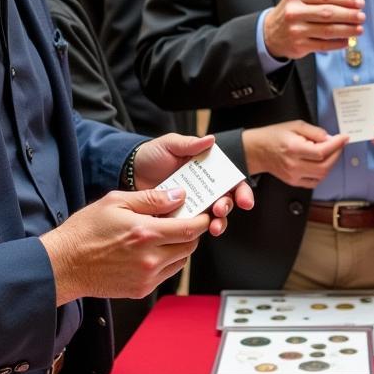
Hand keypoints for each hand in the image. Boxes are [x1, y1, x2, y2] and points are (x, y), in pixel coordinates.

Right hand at [40, 186, 210, 304]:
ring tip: (165, 235)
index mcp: (146, 233)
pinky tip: (153, 251)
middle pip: (190, 245)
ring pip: (181, 261)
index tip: (203, 213)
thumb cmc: (84, 232)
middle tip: (183, 221)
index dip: (202, 219)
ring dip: (180, 247)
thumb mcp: (116, 202)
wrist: (63, 265)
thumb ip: (152, 198)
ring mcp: (146, 276)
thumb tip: (178, 195)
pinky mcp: (141, 289)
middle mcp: (150, 258)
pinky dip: (168, 261)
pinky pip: (167, 274)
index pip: (190, 228)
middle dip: (192, 232)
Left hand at [133, 133, 253, 235]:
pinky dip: (194, 231)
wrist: (128, 171)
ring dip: (217, 224)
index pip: (232, 183)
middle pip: (225, 202)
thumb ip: (190, 143)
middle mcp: (204, 189)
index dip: (243, 192)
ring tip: (213, 228)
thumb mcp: (170, 144)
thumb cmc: (152, 155)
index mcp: (208, 171)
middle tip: (220, 211)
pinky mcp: (178, 217)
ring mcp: (192, 205)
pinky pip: (190, 226)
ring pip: (211, 217)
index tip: (245, 201)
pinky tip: (192, 233)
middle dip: (227, 208)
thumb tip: (210, 139)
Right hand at [243, 120, 348, 187]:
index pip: (322, 151)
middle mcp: (294, 165)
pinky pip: (315, 182)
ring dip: (330, 163)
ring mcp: (294, 176)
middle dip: (336, 154)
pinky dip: (322, 173)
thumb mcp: (295, 125)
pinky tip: (321, 163)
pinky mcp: (294, 182)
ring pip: (322, 175)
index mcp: (294, 149)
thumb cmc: (274, 136)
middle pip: (325, 166)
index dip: (337, 145)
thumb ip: (314, 131)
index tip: (344, 138)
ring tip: (329, 152)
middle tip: (339, 144)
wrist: (257, 150)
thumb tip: (329, 138)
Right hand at [263, 0, 365, 60]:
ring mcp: (296, 30)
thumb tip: (351, 3)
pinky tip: (347, 40)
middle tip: (362, 16)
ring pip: (328, 31)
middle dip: (348, 15)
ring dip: (347, 30)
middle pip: (328, 13)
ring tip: (359, 29)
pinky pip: (323, 45)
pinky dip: (338, 43)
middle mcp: (294, 12)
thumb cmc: (291, 13)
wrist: (269, 34)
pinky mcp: (299, 46)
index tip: (359, 2)